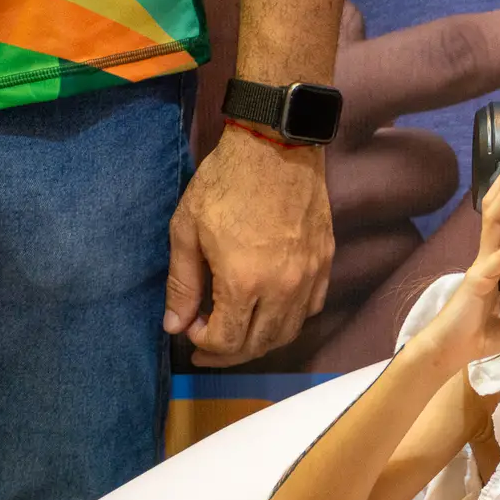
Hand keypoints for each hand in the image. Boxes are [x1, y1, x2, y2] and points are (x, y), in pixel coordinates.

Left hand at [165, 128, 334, 367]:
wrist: (277, 147)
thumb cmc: (225, 182)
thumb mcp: (187, 230)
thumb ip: (182, 284)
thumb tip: (175, 325)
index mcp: (244, 282)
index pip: (228, 341)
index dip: (205, 344)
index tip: (190, 328)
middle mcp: (283, 288)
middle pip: (259, 345)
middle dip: (229, 352)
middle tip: (208, 344)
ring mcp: (309, 277)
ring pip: (288, 332)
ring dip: (260, 341)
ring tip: (238, 332)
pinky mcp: (324, 264)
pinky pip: (310, 309)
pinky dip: (288, 320)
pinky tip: (269, 309)